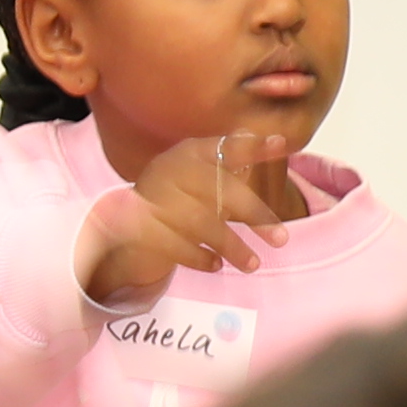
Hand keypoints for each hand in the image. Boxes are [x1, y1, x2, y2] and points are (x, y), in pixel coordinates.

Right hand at [71, 123, 302, 309]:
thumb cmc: (179, 200)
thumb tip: (276, 140)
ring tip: (254, 264)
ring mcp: (151, 196)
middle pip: (219, 188)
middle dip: (254, 214)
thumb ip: (235, 164)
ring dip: (231, 245)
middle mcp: (170, 168)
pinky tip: (216, 265)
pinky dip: (199, 256)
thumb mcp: (204, 179)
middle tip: (282, 240)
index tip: (281, 144)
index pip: (226, 146)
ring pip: (200, 221)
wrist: (124, 225)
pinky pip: (175, 244)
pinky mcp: (138, 226)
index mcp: (190, 152)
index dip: (253, 146)